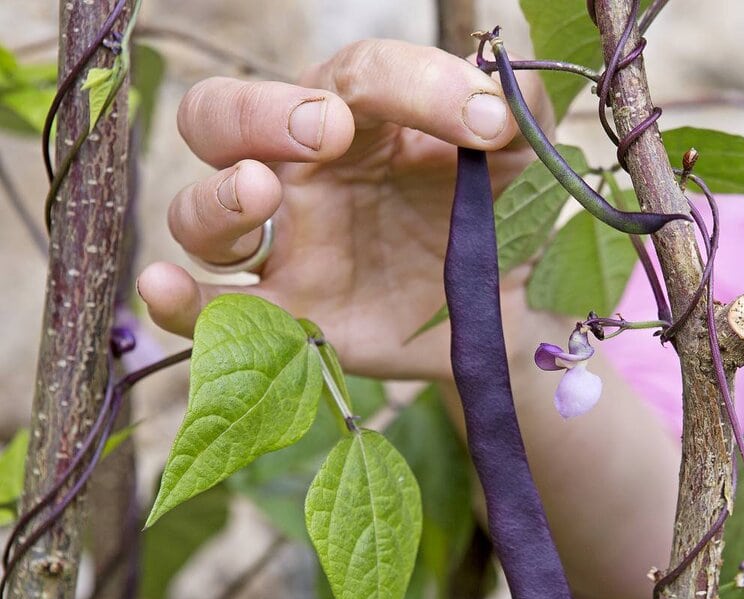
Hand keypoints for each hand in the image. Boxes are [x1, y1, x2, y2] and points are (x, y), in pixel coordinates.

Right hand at [136, 39, 549, 381]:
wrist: (498, 308)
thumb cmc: (490, 213)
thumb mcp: (517, 155)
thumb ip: (514, 111)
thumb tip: (504, 95)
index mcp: (356, 117)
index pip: (355, 76)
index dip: (414, 85)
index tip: (485, 122)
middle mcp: (300, 173)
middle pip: (222, 118)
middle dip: (258, 113)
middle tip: (324, 129)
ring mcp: (284, 246)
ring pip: (199, 212)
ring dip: (216, 200)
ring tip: (260, 194)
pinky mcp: (287, 316)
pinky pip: (208, 309)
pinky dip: (175, 300)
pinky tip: (166, 287)